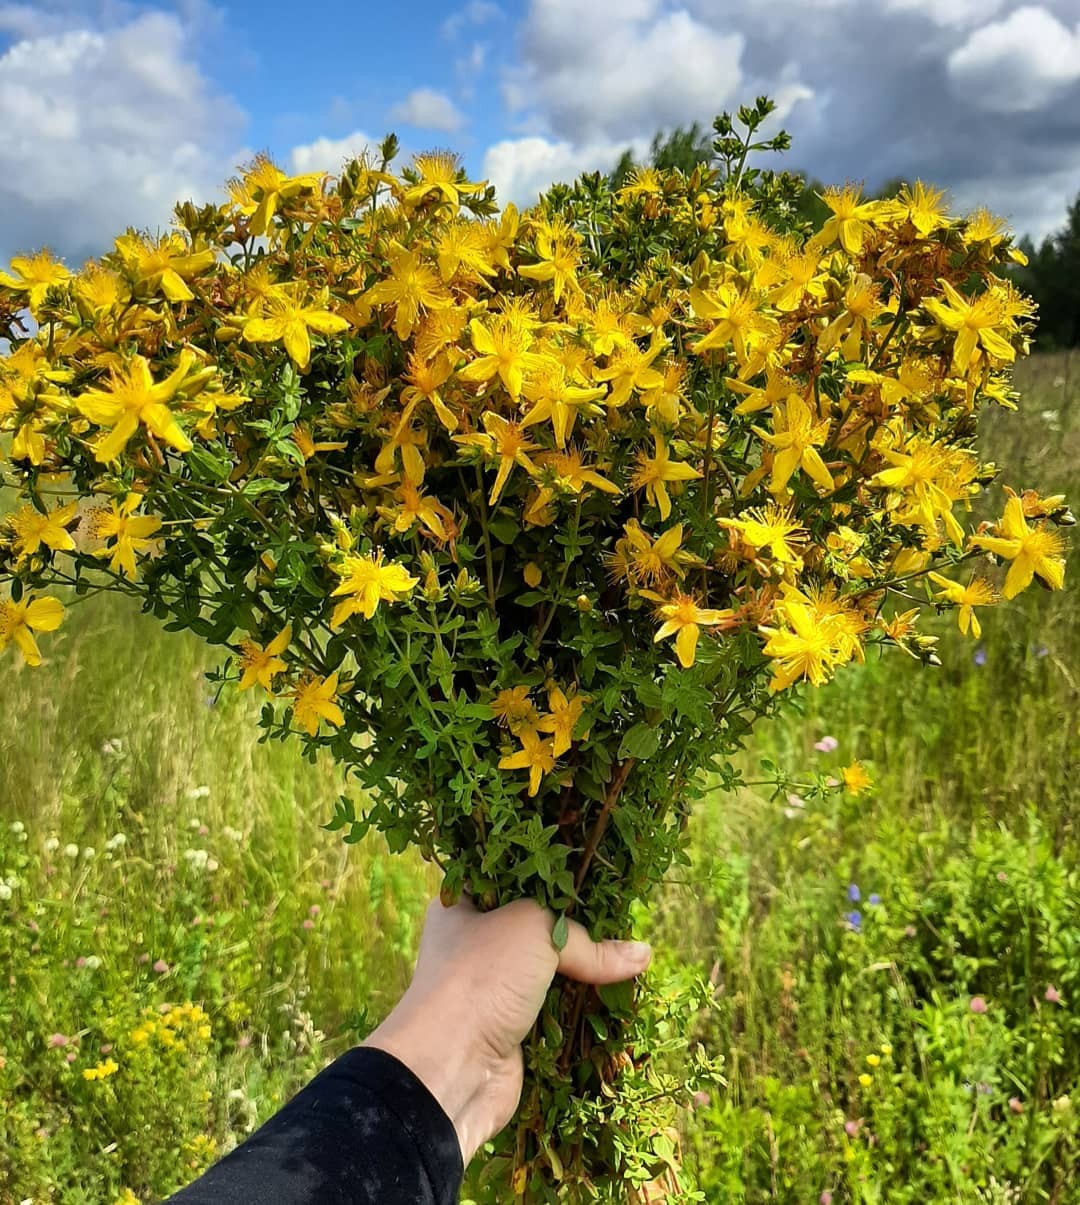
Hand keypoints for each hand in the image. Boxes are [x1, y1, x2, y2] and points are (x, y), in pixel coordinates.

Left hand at [362, 896, 651, 1162]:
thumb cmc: (480, 978)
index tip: (593, 870)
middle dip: (576, 923)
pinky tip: (617, 989)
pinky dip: (581, 1002)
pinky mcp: (510, 1026)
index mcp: (461, 905)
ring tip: (629, 948)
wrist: (450, 1068)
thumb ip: (587, 940)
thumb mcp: (534, 930)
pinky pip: (554, 1005)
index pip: (511, 877)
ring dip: (583, 966)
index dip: (550, 873)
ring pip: (547, 968)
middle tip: (621, 910)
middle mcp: (473, 942)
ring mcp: (492, 986)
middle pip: (535, 924)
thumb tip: (642, 954)